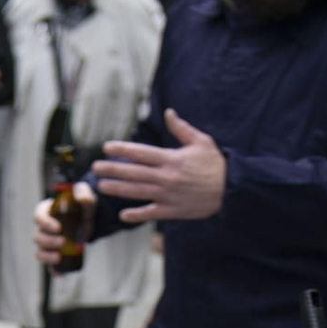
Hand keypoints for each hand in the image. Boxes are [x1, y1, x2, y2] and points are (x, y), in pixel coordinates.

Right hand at [33, 185, 94, 264]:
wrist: (88, 219)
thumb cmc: (81, 204)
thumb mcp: (85, 195)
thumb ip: (84, 193)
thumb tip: (83, 199)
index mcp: (46, 211)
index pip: (38, 216)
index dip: (45, 223)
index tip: (58, 228)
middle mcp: (42, 228)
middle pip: (37, 236)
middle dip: (48, 241)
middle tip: (62, 242)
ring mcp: (47, 242)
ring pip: (39, 251)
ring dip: (46, 256)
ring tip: (59, 258)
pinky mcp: (53, 253)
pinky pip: (48, 264)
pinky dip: (53, 270)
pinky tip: (60, 274)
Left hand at [94, 111, 225, 222]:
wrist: (231, 189)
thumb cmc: (216, 164)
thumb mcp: (201, 141)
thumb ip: (181, 129)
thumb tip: (169, 112)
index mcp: (171, 158)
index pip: (141, 153)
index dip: (122, 150)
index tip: (107, 148)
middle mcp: (166, 177)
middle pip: (133, 172)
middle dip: (112, 169)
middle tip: (95, 167)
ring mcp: (168, 195)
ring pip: (137, 192)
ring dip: (117, 189)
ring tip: (101, 186)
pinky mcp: (172, 211)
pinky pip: (151, 213)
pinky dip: (136, 215)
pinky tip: (122, 215)